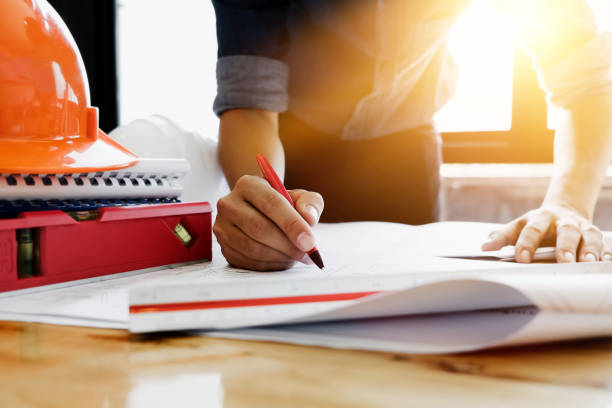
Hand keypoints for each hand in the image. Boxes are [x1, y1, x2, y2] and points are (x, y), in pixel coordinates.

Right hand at [213, 175, 323, 270]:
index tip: (310, 242)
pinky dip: (271, 266)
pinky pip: (248, 262)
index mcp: (248, 185)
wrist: (258, 212)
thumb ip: (310, 203)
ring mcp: (223, 227)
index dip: (292, 224)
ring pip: (253, 249)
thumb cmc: (281, 205)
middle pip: (260, 228)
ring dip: (280, 257)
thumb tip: (309, 218)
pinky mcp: (224, 248)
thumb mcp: (299, 197)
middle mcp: (229, 204)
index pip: (271, 203)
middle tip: (308, 254)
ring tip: (298, 257)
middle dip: (288, 245)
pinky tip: (283, 260)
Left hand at [481, 202, 609, 262]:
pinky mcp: (596, 235)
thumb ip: (502, 236)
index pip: (532, 230)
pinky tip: (606, 262)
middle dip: (565, 246)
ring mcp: (582, 228)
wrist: (564, 210)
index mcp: (539, 219)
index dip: (526, 244)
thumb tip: (484, 247)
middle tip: (564, 261)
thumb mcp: (518, 226)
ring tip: (588, 263)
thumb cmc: (537, 224)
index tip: (521, 258)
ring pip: (589, 236)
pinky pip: (605, 243)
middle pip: (565, 231)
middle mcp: (563, 222)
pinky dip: (607, 252)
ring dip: (590, 249)